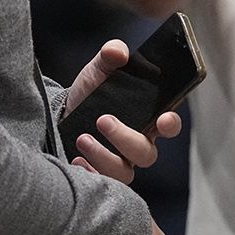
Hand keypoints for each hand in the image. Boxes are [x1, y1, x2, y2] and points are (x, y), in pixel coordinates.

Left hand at [62, 40, 184, 183]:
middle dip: (126, 138)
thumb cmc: (91, 92)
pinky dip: (90, 172)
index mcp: (148, 117)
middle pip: (147, 154)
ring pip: (125, 171)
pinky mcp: (99, 174)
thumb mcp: (99, 70)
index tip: (163, 119)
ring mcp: (120, 161)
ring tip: (82, 138)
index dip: (171, 125)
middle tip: (102, 120)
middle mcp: (139, 143)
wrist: (63, 112)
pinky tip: (77, 159)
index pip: (170, 125)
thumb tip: (116, 51)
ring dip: (104, 157)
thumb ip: (110, 55)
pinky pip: (102, 183)